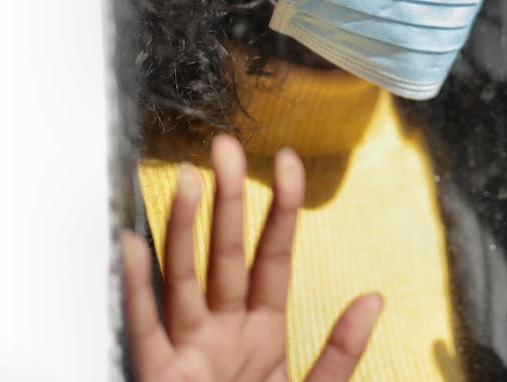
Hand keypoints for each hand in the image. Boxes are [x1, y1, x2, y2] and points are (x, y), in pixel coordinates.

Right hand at [122, 136, 382, 380]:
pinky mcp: (157, 376)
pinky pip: (144, 327)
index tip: (289, 161)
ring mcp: (188, 351)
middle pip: (226, 253)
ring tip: (186, 180)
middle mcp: (222, 331)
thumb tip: (374, 298)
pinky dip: (136, 288)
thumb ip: (342, 350)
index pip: (273, 255)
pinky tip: (132, 246)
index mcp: (262, 331)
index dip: (281, 207)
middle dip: (228, 199)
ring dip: (183, 229)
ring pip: (184, 278)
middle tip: (226, 147)